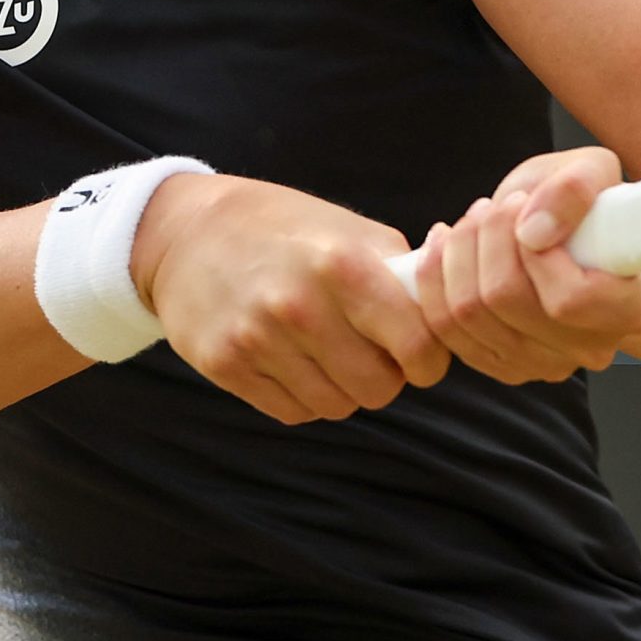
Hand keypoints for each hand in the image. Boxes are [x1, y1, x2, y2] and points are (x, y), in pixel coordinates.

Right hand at [134, 174, 448, 424]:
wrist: (188, 231)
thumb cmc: (287, 229)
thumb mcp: (349, 231)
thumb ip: (403, 274)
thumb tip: (452, 314)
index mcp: (342, 264)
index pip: (415, 345)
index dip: (428, 360)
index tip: (422, 358)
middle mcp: (299, 305)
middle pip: (377, 388)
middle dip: (384, 377)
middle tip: (372, 354)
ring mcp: (258, 338)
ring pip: (335, 406)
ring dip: (343, 388)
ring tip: (329, 352)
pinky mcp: (226, 365)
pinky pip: (292, 411)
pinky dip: (304, 396)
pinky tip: (293, 360)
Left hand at [414, 146, 640, 385]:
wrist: (565, 232)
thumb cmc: (585, 203)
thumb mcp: (591, 170)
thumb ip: (575, 188)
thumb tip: (533, 230)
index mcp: (631, 307)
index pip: (571, 300)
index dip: (536, 254)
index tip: (525, 208)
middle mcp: (591, 348)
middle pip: (508, 303)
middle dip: (486, 239)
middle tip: (493, 206)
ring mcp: (544, 364)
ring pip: (470, 315)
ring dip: (457, 254)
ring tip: (473, 220)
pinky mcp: (502, 366)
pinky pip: (445, 331)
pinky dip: (434, 280)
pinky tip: (444, 245)